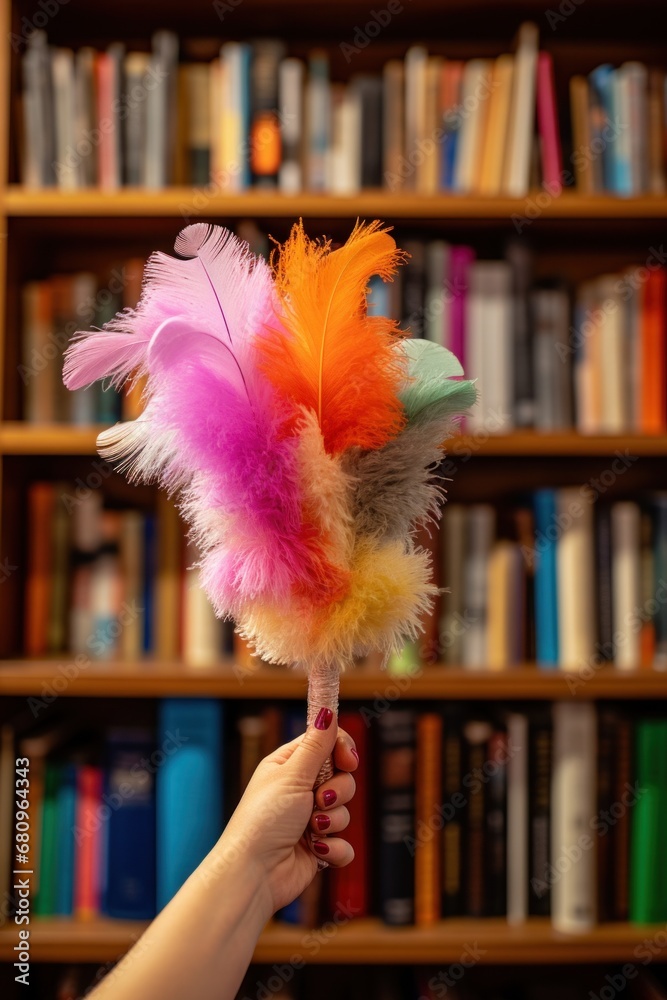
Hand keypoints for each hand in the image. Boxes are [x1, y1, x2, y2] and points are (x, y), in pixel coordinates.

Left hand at [215, 708, 357, 917]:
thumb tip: (327, 710)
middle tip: (319, 800)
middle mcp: (300, 791)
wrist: (254, 873)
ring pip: (345, 812)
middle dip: (337, 792)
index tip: (348, 761)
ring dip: (332, 821)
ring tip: (311, 830)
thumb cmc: (263, 820)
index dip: (342, 750)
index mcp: (289, 766)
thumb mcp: (292, 775)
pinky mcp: (318, 850)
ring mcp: (310, 821)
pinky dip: (334, 849)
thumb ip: (316, 745)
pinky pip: (344, 844)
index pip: (326, 745)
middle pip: (342, 778)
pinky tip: (316, 851)